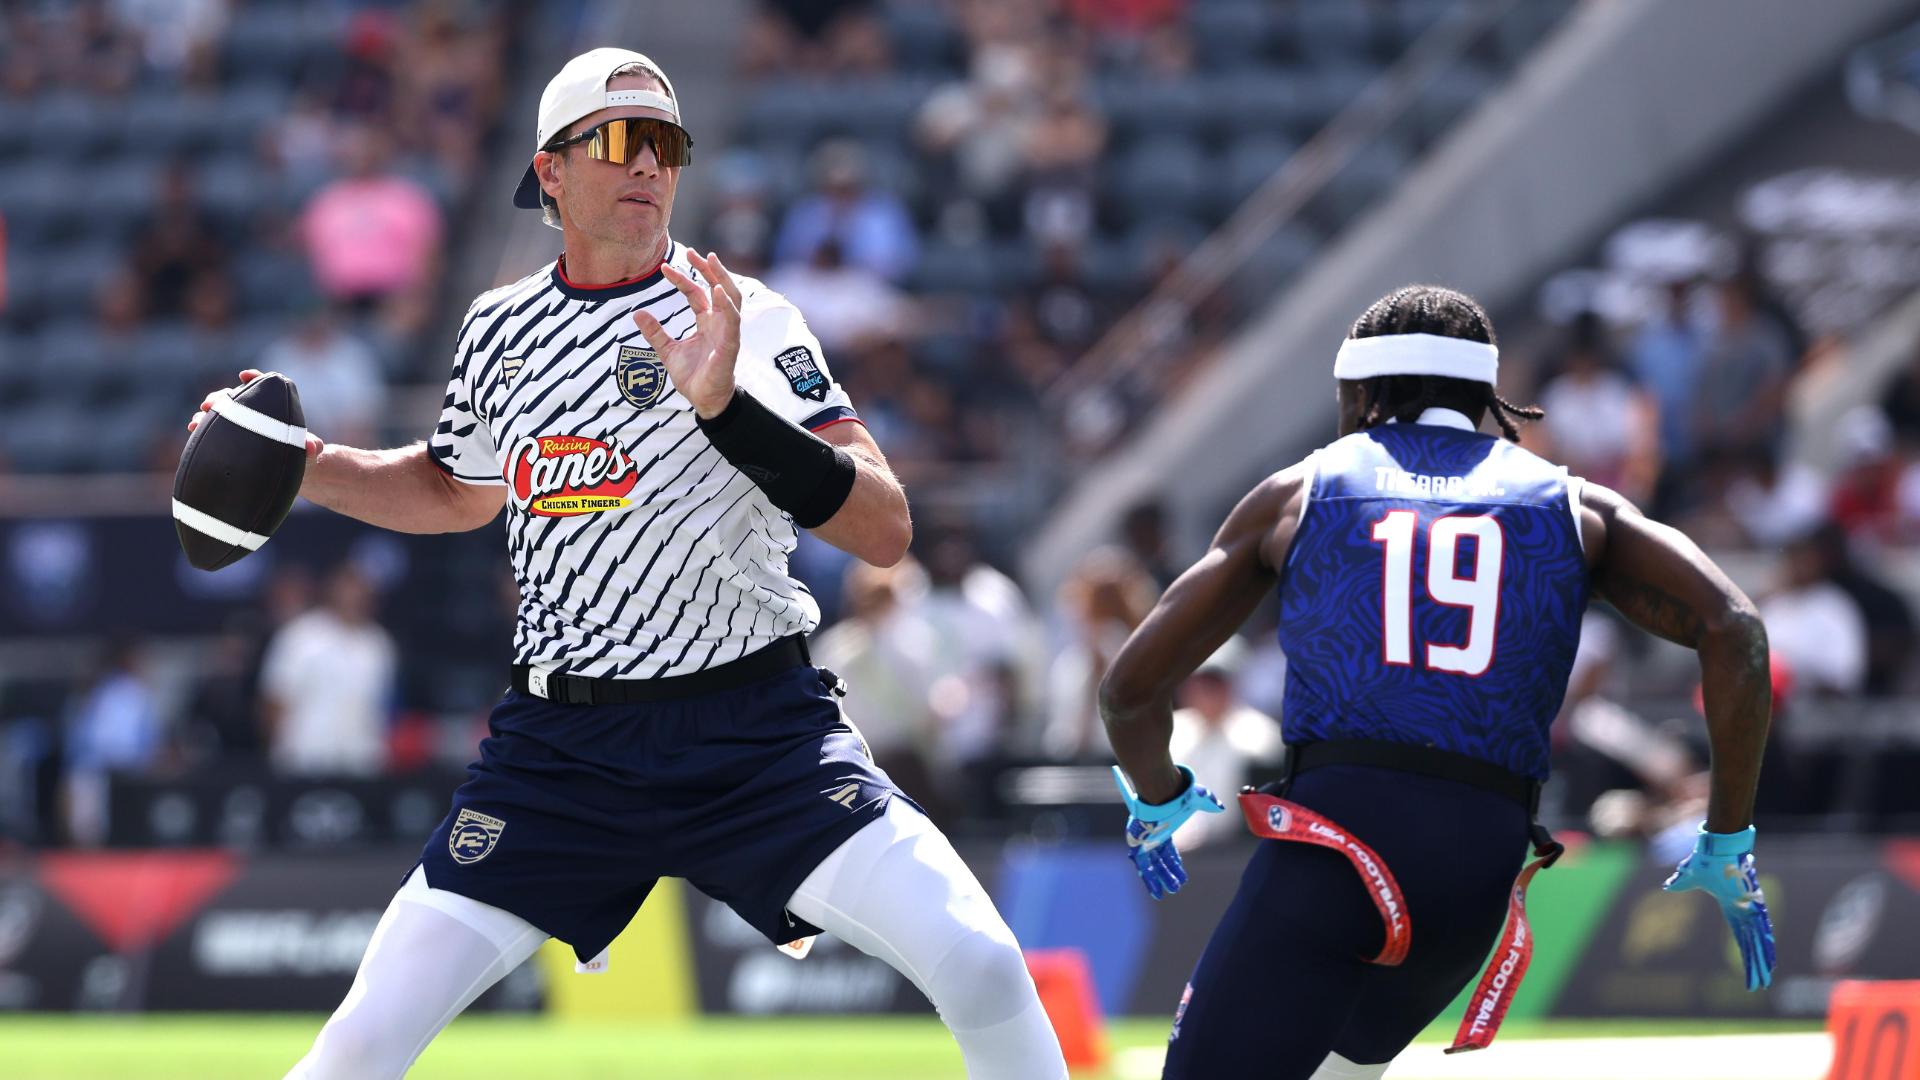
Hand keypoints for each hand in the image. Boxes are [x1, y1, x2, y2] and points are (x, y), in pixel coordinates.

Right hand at [186, 369, 322, 460]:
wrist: (292, 472)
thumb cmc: (302, 457)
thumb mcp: (308, 453)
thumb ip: (311, 448)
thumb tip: (314, 447)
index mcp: (274, 407)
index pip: (264, 386)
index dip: (254, 378)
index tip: (245, 375)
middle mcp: (254, 412)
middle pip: (235, 397)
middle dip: (220, 397)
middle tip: (210, 404)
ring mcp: (240, 424)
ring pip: (220, 412)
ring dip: (206, 413)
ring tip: (196, 421)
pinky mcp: (229, 437)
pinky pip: (212, 428)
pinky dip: (201, 426)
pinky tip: (193, 430)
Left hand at [633, 251, 741, 418]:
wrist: (704, 400)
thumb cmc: (692, 377)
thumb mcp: (667, 351)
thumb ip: (655, 332)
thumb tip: (637, 312)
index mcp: (707, 322)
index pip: (697, 293)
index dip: (682, 279)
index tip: (664, 267)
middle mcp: (719, 323)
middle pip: (719, 288)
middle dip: (708, 269)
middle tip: (693, 252)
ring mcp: (727, 332)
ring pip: (731, 298)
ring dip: (722, 278)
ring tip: (710, 260)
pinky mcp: (731, 345)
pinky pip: (732, 321)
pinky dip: (727, 305)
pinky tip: (717, 291)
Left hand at [1113, 765, 1224, 899]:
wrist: (1160, 792)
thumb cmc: (1178, 795)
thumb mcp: (1198, 799)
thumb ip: (1208, 803)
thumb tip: (1221, 807)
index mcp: (1163, 829)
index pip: (1168, 851)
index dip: (1175, 864)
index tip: (1182, 877)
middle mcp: (1152, 836)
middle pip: (1160, 860)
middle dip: (1168, 874)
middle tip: (1176, 888)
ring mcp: (1144, 840)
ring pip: (1151, 865)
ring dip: (1159, 880)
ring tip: (1168, 892)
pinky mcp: (1137, 843)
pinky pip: (1142, 865)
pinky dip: (1148, 879)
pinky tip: (1155, 891)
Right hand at [1662, 825, 1775, 989]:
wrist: (1717, 847)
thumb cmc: (1705, 860)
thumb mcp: (1689, 877)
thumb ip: (1681, 884)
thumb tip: (1668, 886)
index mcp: (1732, 908)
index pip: (1741, 938)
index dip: (1745, 954)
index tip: (1750, 970)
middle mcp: (1744, 912)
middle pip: (1751, 946)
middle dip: (1755, 967)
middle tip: (1761, 986)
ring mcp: (1750, 909)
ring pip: (1758, 942)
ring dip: (1761, 963)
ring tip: (1765, 981)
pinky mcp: (1753, 905)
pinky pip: (1760, 931)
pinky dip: (1765, 948)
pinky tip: (1770, 962)